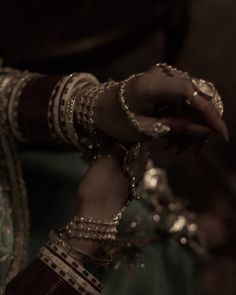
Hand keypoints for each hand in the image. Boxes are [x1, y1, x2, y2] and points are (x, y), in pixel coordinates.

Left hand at [94, 65, 227, 144]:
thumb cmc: (113, 119)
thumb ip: (174, 127)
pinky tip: (175, 140)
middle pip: (195, 96)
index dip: (208, 112)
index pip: (189, 92)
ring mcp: (163, 80)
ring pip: (191, 102)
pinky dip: (183, 121)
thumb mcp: (142, 129)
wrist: (97, 107)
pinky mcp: (164, 86)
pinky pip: (182, 103)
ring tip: (180, 149)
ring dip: (191, 126)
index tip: (220, 133)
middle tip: (196, 148)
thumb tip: (204, 130)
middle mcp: (161, 76)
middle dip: (201, 124)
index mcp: (150, 84)